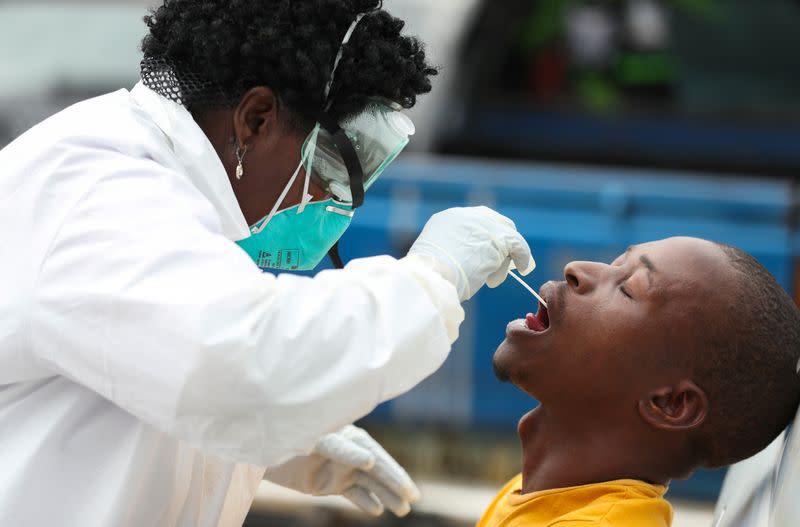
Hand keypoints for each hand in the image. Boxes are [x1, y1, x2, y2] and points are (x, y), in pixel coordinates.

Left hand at [263, 425, 418, 516]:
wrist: (267, 453)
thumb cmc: (288, 440)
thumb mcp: (307, 442)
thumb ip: (336, 450)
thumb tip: (368, 460)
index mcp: (341, 433)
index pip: (354, 446)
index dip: (358, 455)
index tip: (369, 463)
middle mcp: (348, 450)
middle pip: (375, 466)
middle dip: (393, 480)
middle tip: (412, 495)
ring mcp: (342, 468)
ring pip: (370, 482)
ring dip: (387, 495)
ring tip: (404, 510)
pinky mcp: (335, 483)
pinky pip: (355, 493)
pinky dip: (366, 502)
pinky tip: (377, 511)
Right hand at [408, 206, 534, 300]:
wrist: (431, 277)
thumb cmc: (430, 278)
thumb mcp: (436, 258)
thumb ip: (453, 252)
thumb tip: (469, 263)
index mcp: (447, 219)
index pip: (475, 221)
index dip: (484, 237)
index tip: (488, 251)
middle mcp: (465, 215)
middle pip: (495, 222)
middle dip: (500, 241)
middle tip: (502, 259)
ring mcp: (483, 224)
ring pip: (506, 235)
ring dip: (505, 256)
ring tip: (494, 276)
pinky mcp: (498, 237)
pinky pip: (518, 244)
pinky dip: (522, 256)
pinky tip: (522, 267)